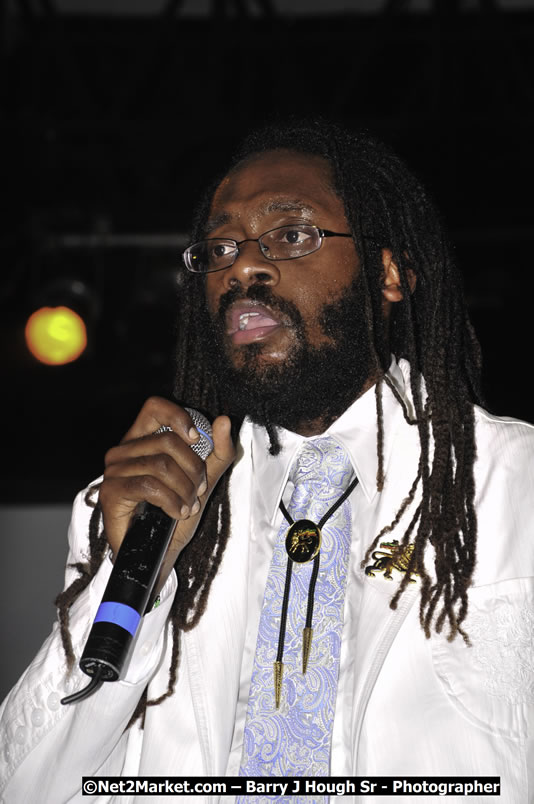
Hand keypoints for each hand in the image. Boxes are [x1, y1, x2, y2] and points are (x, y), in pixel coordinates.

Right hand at [99, 397, 234, 592]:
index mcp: (142, 439)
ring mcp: (113, 470)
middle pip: (167, 442)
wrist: (157, 552)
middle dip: (193, 469)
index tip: (196, 440)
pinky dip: (171, 501)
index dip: (178, 417)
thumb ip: (218, 452)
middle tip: (198, 491)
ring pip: (161, 465)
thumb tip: (224, 421)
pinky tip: (177, 512)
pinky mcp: (110, 492)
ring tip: (188, 506)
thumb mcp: (204, 479)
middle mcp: (123, 450)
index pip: (154, 407)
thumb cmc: (175, 513)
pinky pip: (149, 486)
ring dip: (184, 489)